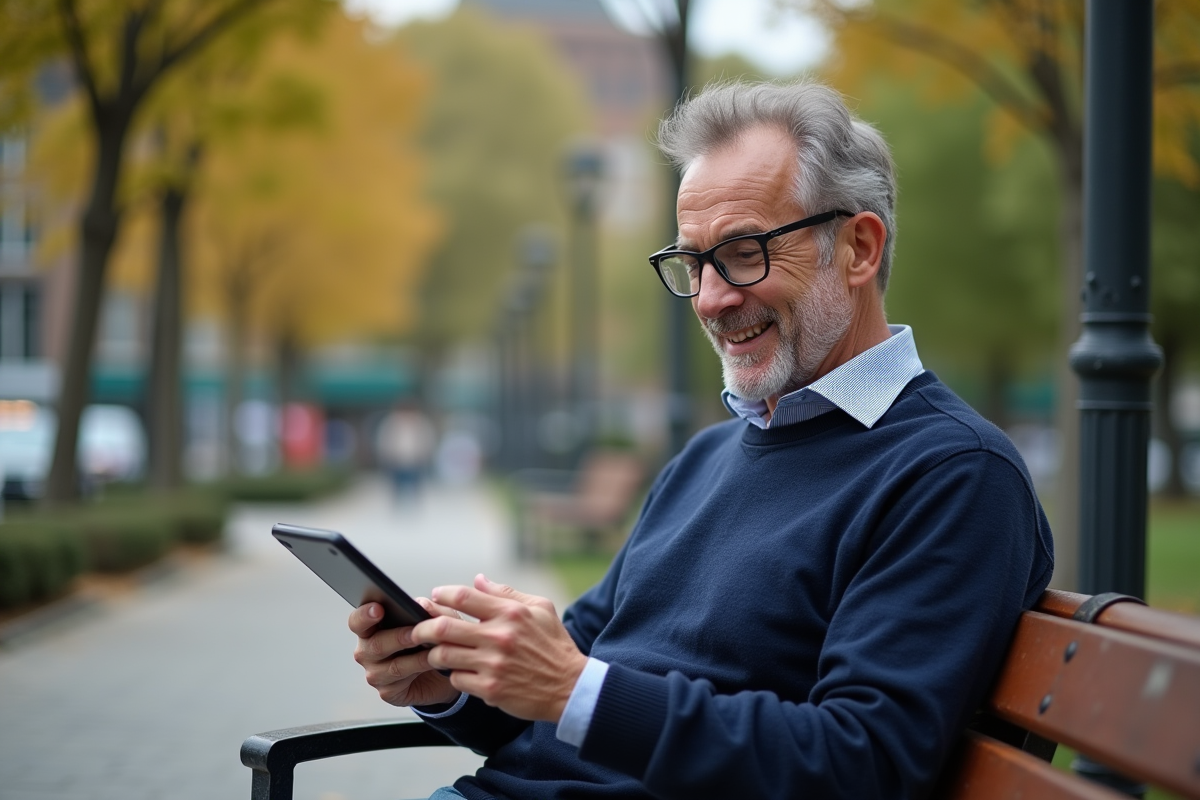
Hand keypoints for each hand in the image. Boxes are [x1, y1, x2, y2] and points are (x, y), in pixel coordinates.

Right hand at [349, 598, 460, 707]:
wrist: (445, 669)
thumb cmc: (433, 638)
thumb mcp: (435, 619)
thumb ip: (428, 609)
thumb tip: (421, 605)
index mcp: (370, 628)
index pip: (357, 621)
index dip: (364, 615)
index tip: (378, 608)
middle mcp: (367, 652)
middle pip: (375, 645)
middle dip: (398, 637)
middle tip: (416, 632)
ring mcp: (375, 674)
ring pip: (392, 665)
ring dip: (415, 657)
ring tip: (434, 648)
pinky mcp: (388, 692)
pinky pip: (402, 681)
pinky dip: (420, 670)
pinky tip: (435, 664)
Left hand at [411, 574, 588, 722]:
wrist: (570, 687)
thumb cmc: (554, 645)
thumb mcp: (540, 608)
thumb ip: (506, 593)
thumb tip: (477, 580)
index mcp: (510, 613)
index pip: (463, 596)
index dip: (442, 595)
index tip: (434, 597)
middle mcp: (500, 637)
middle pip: (444, 627)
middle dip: (423, 627)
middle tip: (417, 629)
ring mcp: (493, 664)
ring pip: (444, 655)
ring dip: (435, 653)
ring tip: (436, 652)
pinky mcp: (490, 688)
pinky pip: (457, 679)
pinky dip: (454, 675)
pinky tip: (461, 671)